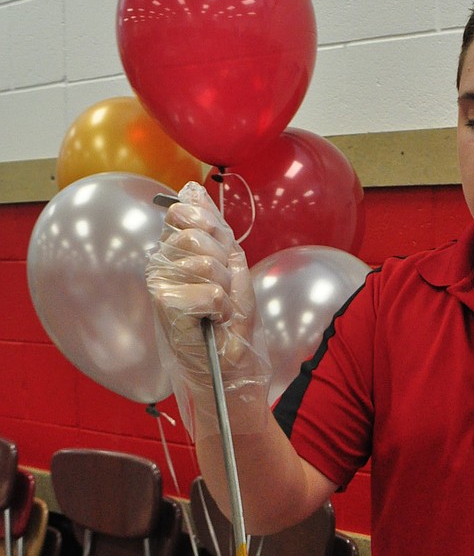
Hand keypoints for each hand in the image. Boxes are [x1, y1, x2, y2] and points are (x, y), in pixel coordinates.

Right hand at [145, 182, 269, 435]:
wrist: (231, 367)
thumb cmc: (231, 324)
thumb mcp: (232, 268)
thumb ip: (213, 228)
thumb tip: (192, 188)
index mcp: (175, 251)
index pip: (184, 213)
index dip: (212, 229)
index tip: (224, 257)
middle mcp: (161, 264)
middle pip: (196, 235)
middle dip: (224, 264)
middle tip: (224, 292)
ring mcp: (159, 286)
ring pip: (205, 262)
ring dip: (226, 288)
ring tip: (220, 309)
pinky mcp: (165, 307)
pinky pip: (209, 291)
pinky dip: (221, 308)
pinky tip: (213, 321)